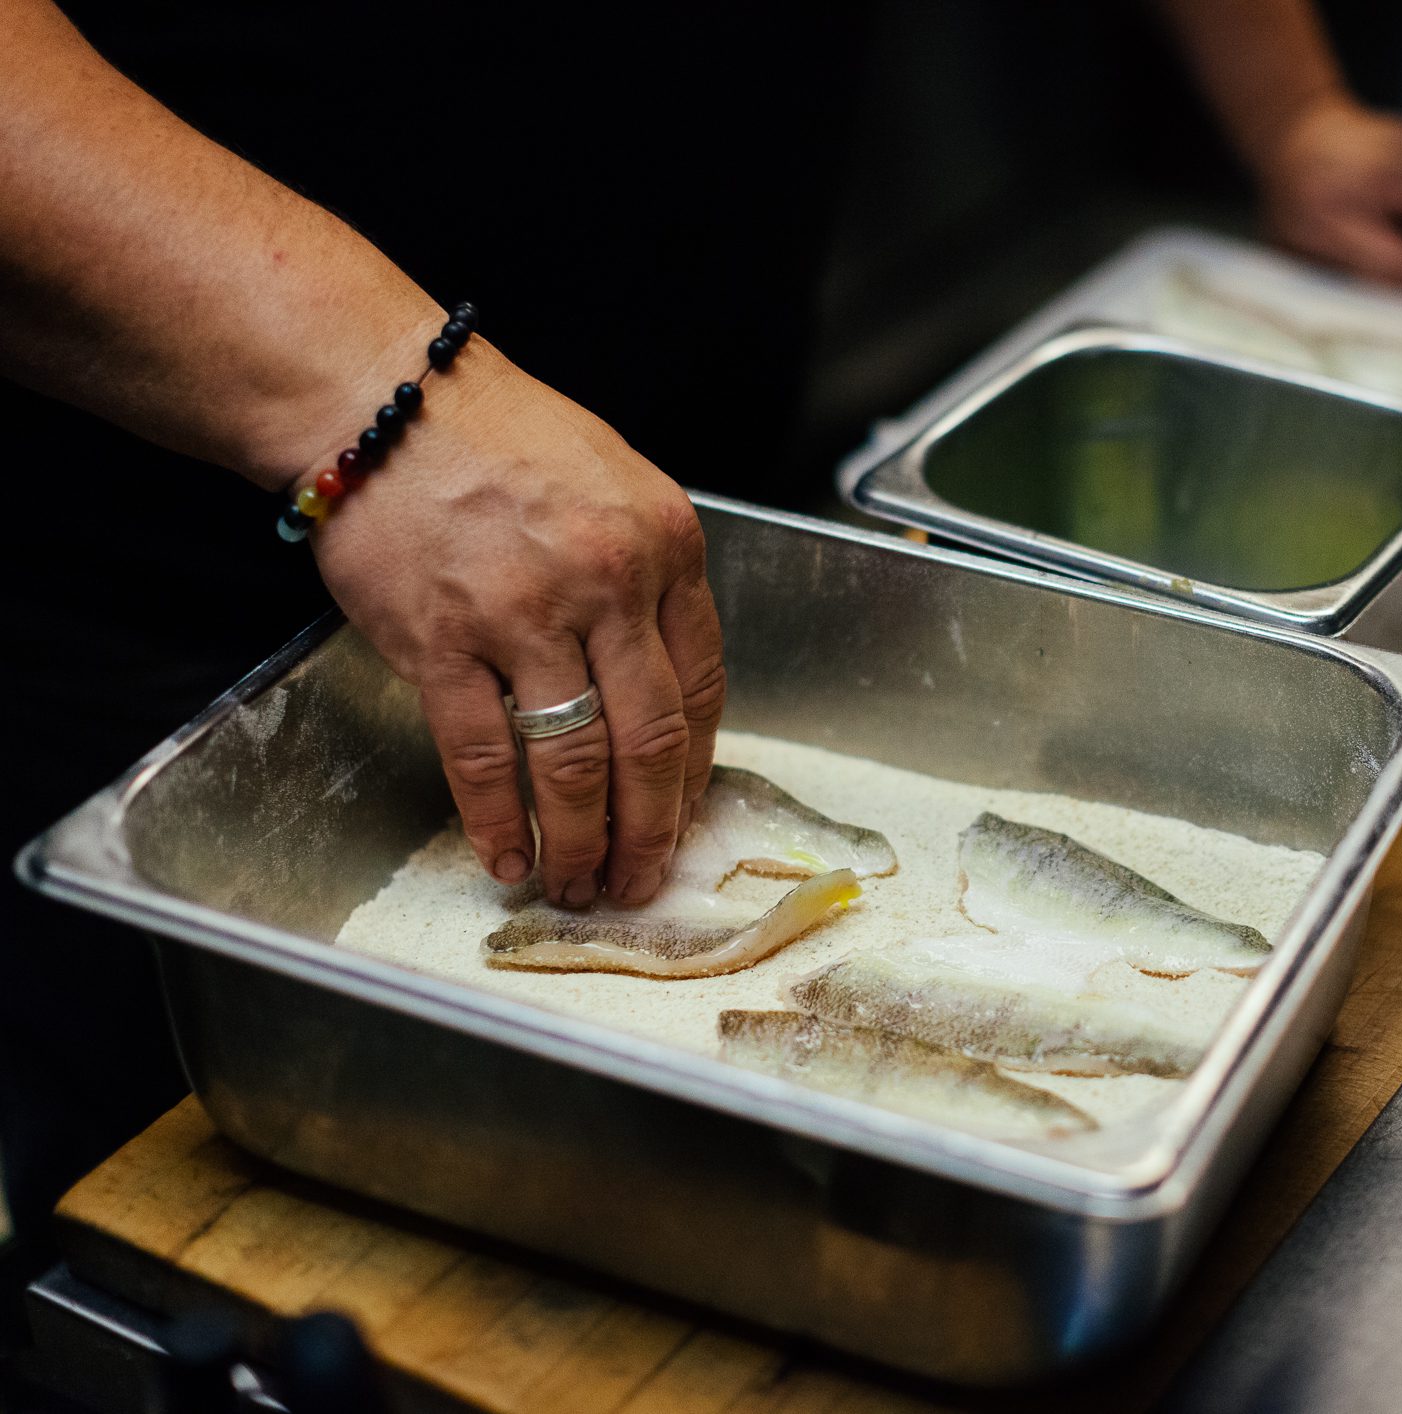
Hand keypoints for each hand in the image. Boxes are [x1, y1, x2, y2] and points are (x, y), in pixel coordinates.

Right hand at [310, 338, 724, 907]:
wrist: (387, 399)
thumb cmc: (501, 436)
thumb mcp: (617, 484)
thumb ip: (652, 577)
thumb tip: (663, 683)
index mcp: (665, 547)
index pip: (701, 685)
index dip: (693, 769)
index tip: (685, 813)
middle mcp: (608, 584)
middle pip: (649, 739)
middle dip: (651, 827)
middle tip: (644, 877)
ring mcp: (525, 615)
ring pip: (573, 760)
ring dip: (581, 839)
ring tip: (580, 883)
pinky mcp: (443, 640)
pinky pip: (482, 754)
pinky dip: (497, 818)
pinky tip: (506, 857)